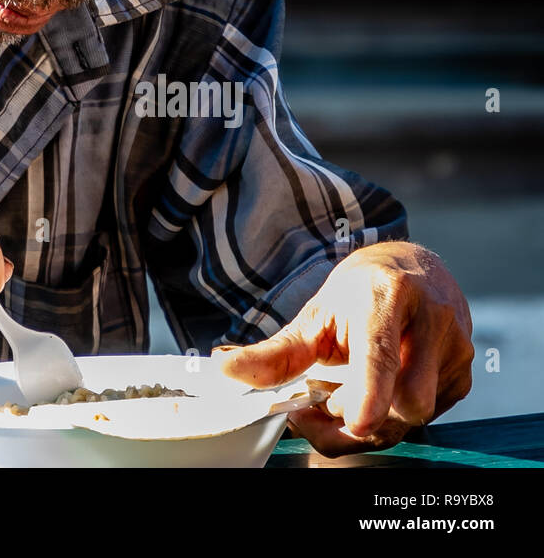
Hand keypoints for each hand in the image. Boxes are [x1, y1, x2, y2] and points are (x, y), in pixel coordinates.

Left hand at [212, 242, 473, 456]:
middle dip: (360, 417)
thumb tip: (224, 369)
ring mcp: (455, 346)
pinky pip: (431, 416)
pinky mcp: (465, 371)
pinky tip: (380, 391)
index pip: (382, 354)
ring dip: (377, 421)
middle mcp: (429, 317)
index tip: (353, 421)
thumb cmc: (357, 293)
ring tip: (348, 396)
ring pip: (418, 415)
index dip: (370, 393)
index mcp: (385, 293)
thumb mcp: (314, 315)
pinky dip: (398, 417)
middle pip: (404, 399)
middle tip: (322, 405)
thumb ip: (274, 352)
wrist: (409, 268)